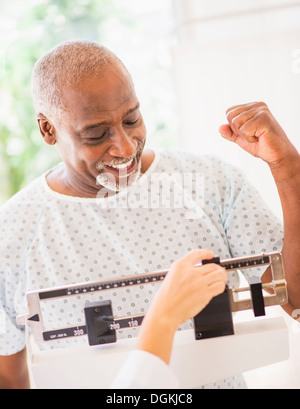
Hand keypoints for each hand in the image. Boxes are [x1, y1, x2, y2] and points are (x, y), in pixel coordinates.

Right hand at [136, 249, 227, 363]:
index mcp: (180, 266)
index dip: (206, 253)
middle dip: (217, 269)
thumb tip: (198, 272)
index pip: (197, 253)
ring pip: (219, 274)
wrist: (165, 312)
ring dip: (222, 276)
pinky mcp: (204, 293)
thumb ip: (184, 272)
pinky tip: (218, 287)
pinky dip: (221, 286)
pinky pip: (219, 286)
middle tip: (219, 272)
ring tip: (222, 279)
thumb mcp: (171, 278)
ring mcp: (198, 282)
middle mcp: (190, 272)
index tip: (210, 255)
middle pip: (212, 265)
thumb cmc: (165, 300)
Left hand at [219, 102, 296, 166]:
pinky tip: (260, 137)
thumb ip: (230, 132)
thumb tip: (220, 127)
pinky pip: (244, 129)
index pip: (229, 112)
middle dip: (238, 131)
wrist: (276, 154)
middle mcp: (257, 105)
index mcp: (251, 106)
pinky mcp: (264, 118)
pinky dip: (250, 138)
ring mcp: (261, 110)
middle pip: (230, 116)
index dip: (234, 127)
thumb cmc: (261, 145)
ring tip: (257, 135)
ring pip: (236, 123)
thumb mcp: (241, 138)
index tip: (248, 132)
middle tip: (253, 135)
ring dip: (245, 135)